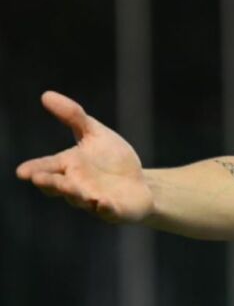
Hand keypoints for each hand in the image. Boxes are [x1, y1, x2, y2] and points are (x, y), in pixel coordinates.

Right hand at [16, 91, 152, 222]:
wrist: (139, 183)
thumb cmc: (111, 159)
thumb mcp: (95, 133)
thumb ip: (73, 116)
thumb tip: (46, 95)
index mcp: (69, 167)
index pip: (47, 168)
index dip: (35, 169)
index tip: (22, 171)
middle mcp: (76, 186)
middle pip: (59, 186)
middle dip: (49, 182)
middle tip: (39, 178)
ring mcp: (93, 200)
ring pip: (80, 199)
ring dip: (74, 194)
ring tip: (69, 187)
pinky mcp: (113, 210)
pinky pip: (107, 211)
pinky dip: (104, 208)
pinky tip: (103, 203)